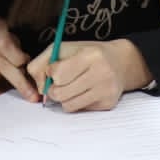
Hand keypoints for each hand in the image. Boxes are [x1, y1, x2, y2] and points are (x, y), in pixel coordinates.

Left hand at [27, 39, 149, 111]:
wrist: (120, 62)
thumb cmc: (87, 53)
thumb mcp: (63, 48)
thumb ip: (42, 63)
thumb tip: (38, 89)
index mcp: (90, 55)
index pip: (58, 74)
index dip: (51, 73)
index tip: (56, 69)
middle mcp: (101, 73)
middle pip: (60, 93)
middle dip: (53, 89)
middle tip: (59, 83)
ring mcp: (106, 90)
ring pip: (68, 106)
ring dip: (64, 98)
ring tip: (71, 87)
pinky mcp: (108, 104)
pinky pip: (80, 110)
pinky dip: (76, 103)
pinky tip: (84, 92)